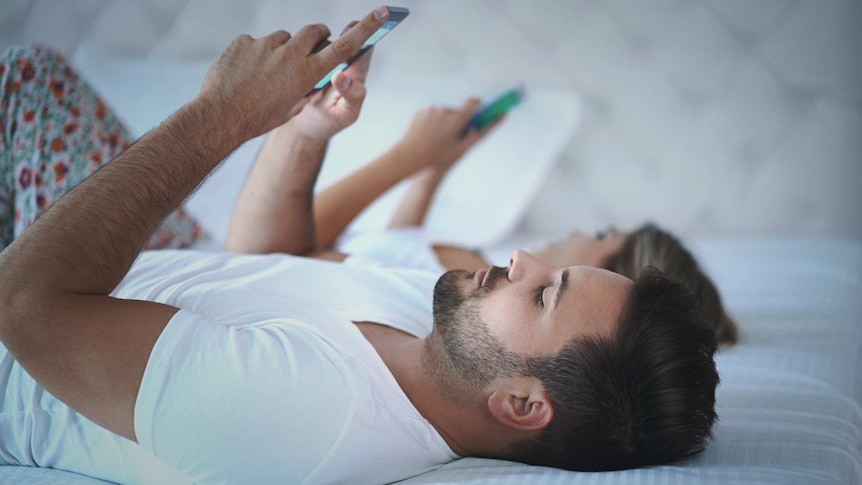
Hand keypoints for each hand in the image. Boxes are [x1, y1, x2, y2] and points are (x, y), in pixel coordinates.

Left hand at [197, 7, 387, 140]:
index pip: (344, 46)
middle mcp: (289, 54)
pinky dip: (254, 56)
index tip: (382, 12)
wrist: (220, 117)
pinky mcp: (243, 42)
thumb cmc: (259, 119)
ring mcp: (265, 45)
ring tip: (265, 74)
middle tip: (314, 45)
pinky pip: (255, 44)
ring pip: (282, 39)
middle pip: (314, 31)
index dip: (366, 28)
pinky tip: (244, 75)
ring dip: (281, 51)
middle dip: (317, 36)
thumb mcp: (291, 108)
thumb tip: (309, 72)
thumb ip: (304, 85)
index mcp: (307, 73)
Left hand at [393, 98, 500, 175]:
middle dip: (457, 120)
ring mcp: (432, 110)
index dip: (478, 102)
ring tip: (437, 138)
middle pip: (456, 111)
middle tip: (453, 134)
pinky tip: (428, 134)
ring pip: (443, 113)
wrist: (410, 155)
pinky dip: (432, 122)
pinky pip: (431, 114)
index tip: (481, 104)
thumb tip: (475, 128)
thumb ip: (471, 139)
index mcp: (456, 120)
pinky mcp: (422, 111)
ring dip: (444, 122)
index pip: (472, 103)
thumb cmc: (436, 156)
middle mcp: (445, 111)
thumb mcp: (458, 151)